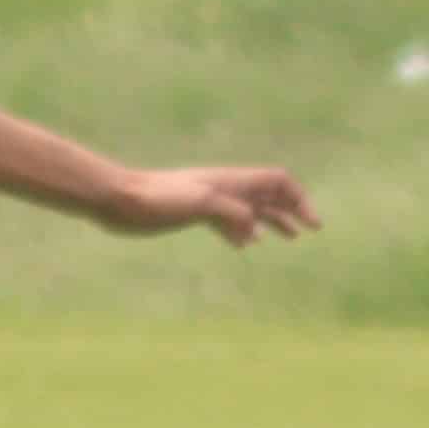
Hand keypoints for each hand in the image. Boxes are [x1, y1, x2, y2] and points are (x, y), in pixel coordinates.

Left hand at [101, 166, 320, 245]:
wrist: (117, 199)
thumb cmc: (155, 198)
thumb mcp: (198, 203)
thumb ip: (230, 211)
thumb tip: (255, 226)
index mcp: (230, 181)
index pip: (277, 182)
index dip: (298, 199)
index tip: (311, 223)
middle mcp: (223, 188)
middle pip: (268, 194)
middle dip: (292, 209)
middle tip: (312, 229)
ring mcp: (207, 201)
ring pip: (249, 208)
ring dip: (272, 220)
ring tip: (291, 237)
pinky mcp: (190, 213)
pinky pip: (225, 221)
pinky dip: (241, 231)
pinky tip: (244, 246)